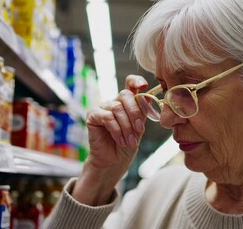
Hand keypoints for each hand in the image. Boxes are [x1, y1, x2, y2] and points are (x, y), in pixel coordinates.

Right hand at [72, 75, 148, 205]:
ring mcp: (102, 108)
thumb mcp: (140, 126)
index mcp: (127, 102)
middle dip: (135, 112)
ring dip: (127, 126)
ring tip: (130, 141)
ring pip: (117, 108)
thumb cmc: (128, 144)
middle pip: (125, 95)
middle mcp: (114, 102)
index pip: (130, 83)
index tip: (144, 86)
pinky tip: (121, 140)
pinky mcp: (92, 116)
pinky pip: (107, 117)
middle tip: (139, 129)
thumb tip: (149, 97)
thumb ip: (143, 111)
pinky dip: (117, 130)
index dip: (136, 81)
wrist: (115, 161)